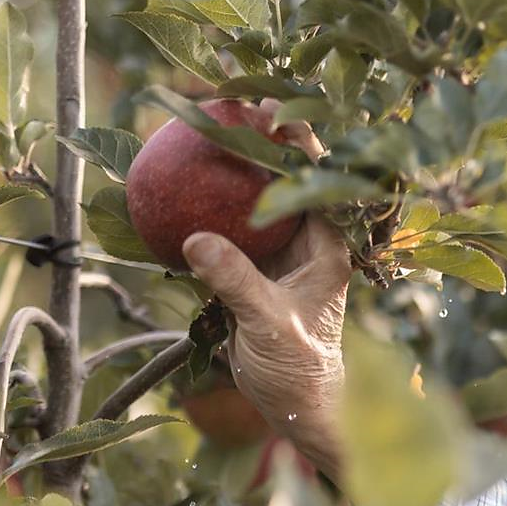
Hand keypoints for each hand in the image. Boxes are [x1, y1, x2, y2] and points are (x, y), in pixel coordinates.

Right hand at [181, 111, 352, 478]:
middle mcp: (309, 241)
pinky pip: (230, 226)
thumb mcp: (268, 323)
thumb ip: (235, 281)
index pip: (318, 178)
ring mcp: (282, 253)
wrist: (296, 406)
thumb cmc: (298, 367)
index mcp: (329, 247)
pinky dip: (209, 205)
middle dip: (262, 137)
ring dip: (233, 166)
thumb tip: (195, 240)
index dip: (298, 137)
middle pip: (287, 176)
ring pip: (257, 197)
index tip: (266, 103)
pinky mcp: (256, 268)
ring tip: (201, 125)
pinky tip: (177, 183)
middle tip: (226, 99)